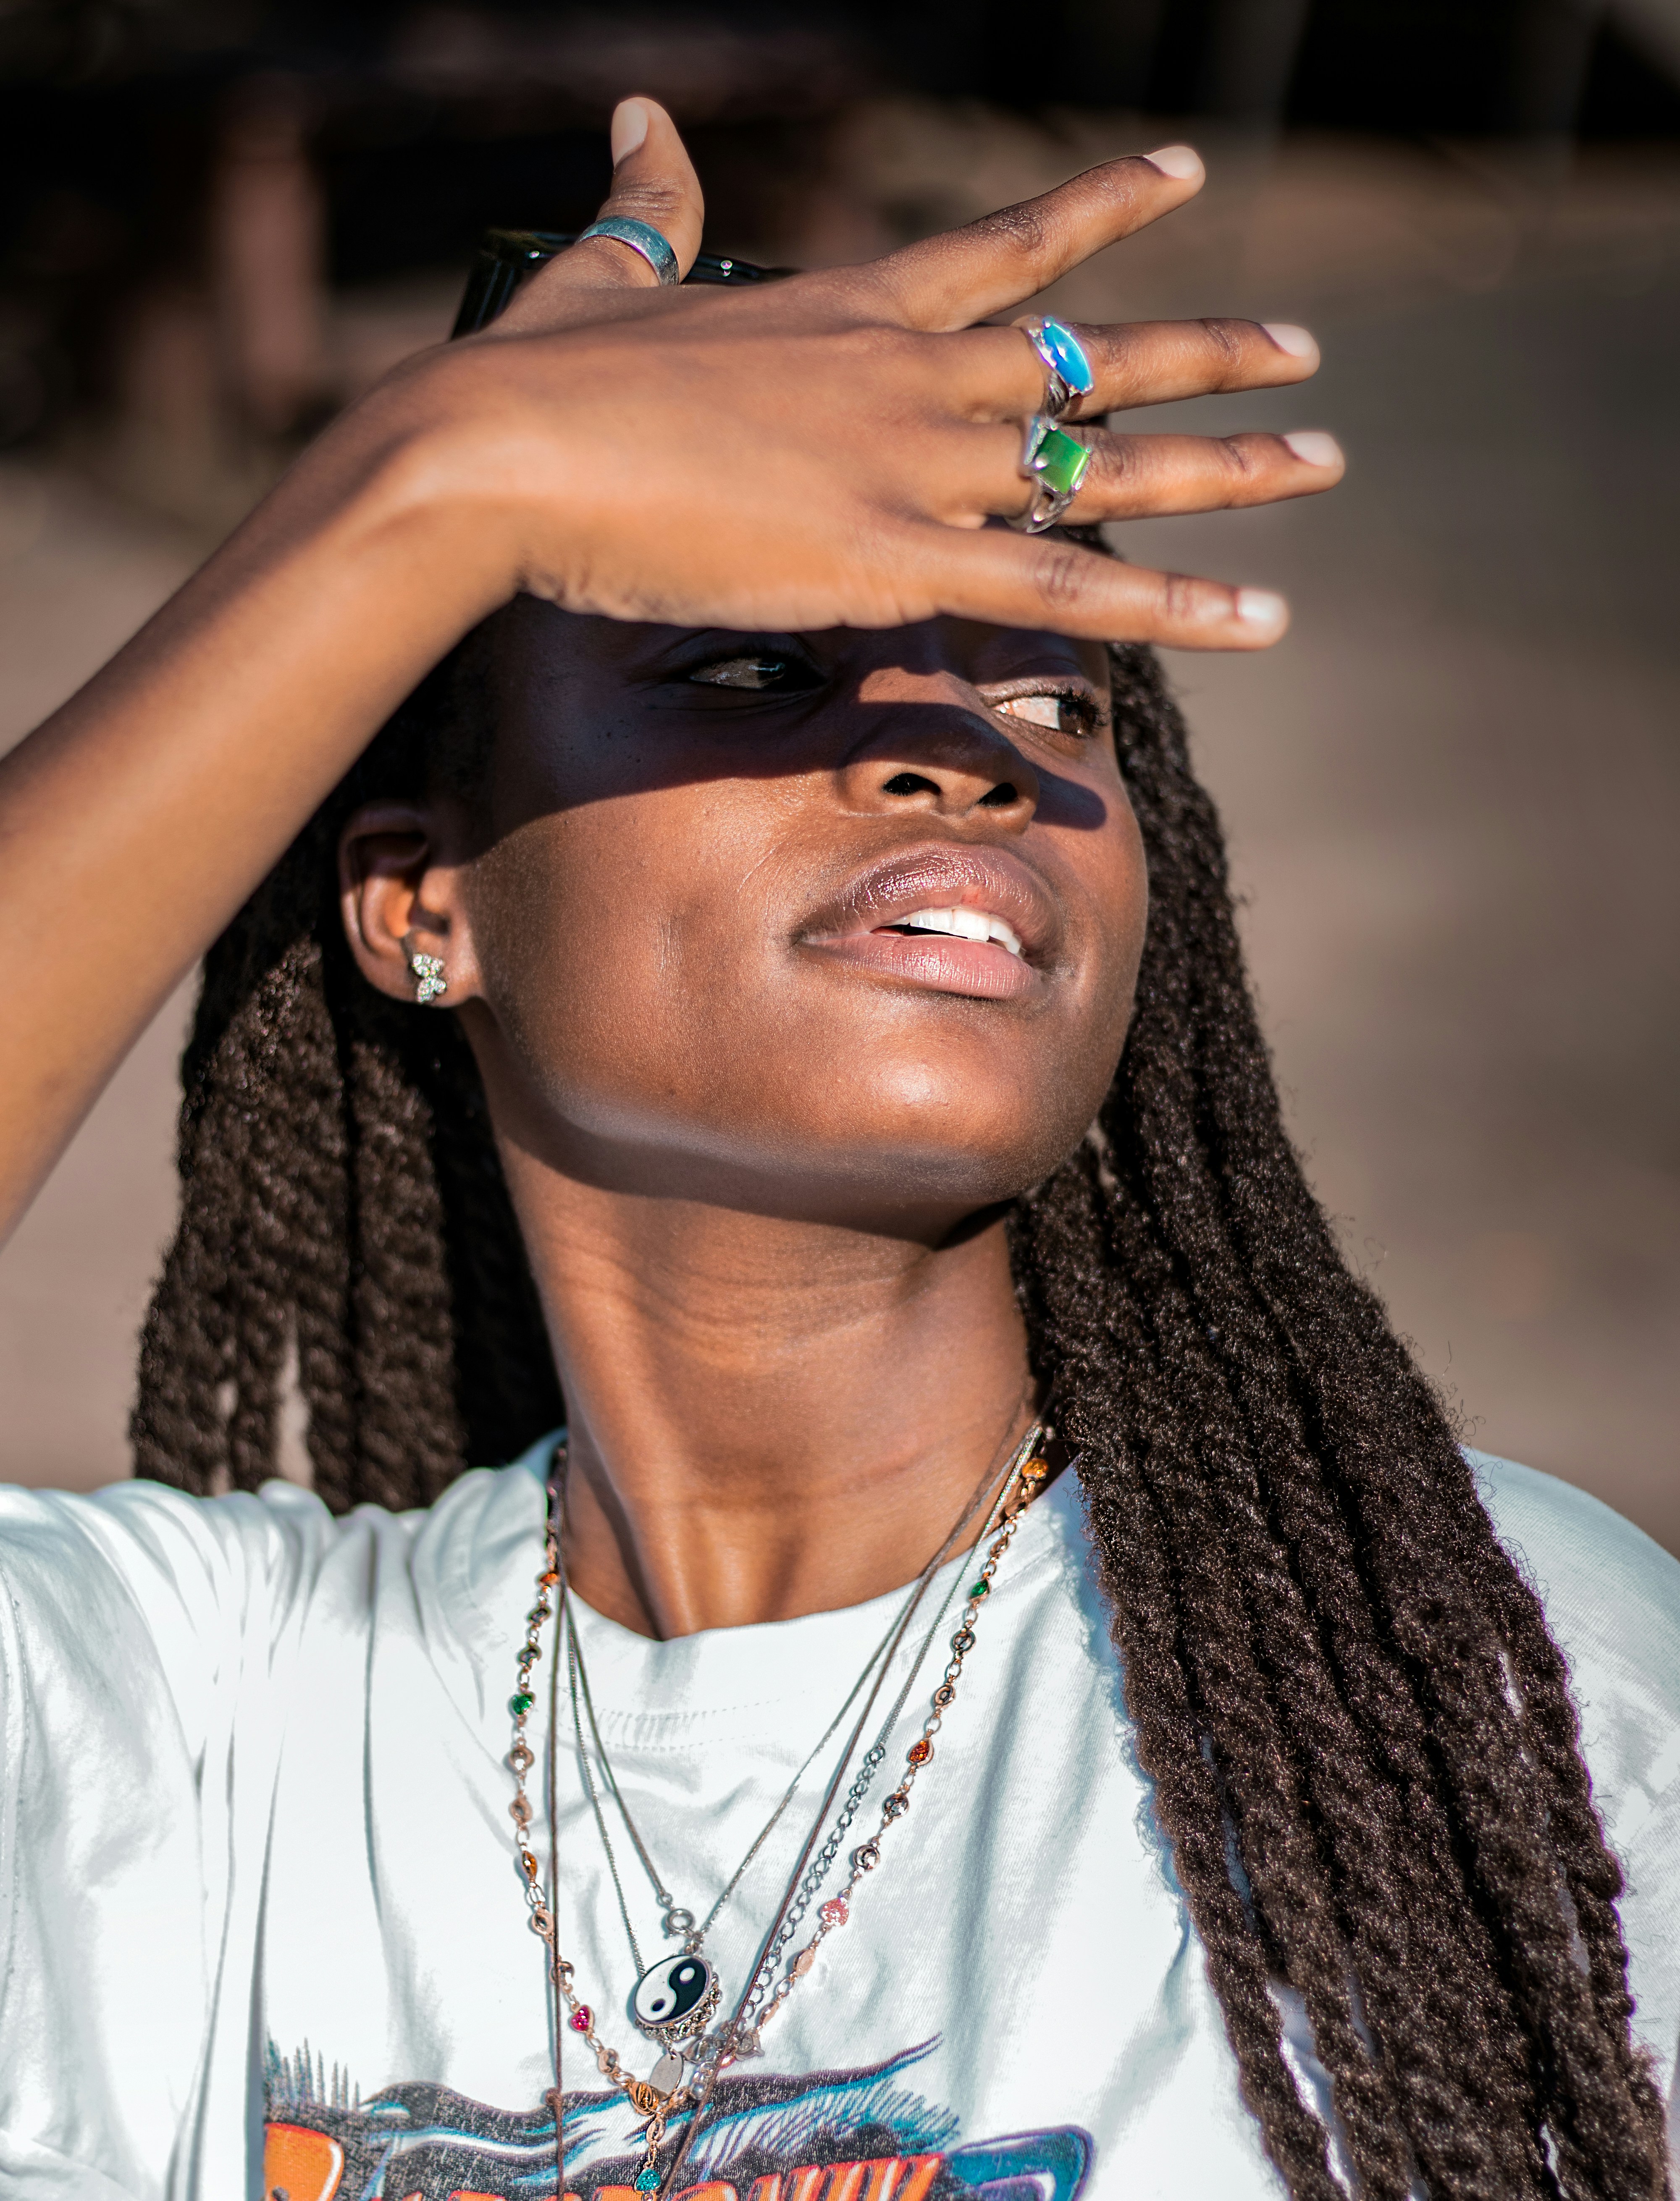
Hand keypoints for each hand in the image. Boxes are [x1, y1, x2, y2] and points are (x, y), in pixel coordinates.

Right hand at [342, 96, 1340, 647]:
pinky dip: (1173, 607)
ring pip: (1104, 461)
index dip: (1100, 210)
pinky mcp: (893, 558)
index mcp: (851, 308)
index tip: (1182, 173)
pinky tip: (1265, 617)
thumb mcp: (608, 273)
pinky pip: (1065, 589)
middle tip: (1306, 353)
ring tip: (1325, 462)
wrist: (497, 451)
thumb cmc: (542, 381)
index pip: (1008, 245)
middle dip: (1206, 352)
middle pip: (1091, 353)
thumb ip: (649, 203)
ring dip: (1226, 465)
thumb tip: (638, 117)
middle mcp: (907, 374)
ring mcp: (910, 465)